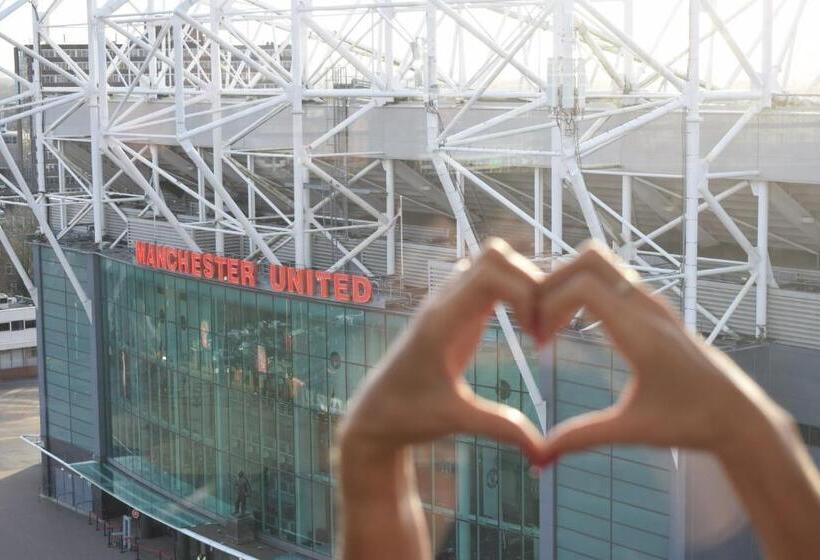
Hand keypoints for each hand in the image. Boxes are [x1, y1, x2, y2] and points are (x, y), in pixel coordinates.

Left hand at [338, 238, 547, 465]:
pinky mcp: (453, 310)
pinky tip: (524, 326)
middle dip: (531, 282)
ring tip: (536, 326)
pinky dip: (513, 291)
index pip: (490, 274)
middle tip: (543, 327)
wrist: (375, 415)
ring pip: (491, 261)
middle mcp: (443, 302)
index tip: (538, 336)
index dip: (526, 293)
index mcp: (441, 322)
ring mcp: (447, 302)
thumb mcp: (456, 421)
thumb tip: (544, 453)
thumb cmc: (408, 416)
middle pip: (495, 255)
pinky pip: (487, 278)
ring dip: (522, 283)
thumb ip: (500, 428)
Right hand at [535, 242, 789, 461]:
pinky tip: (574, 326)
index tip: (538, 340)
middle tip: (536, 319)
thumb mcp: (632, 430)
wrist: (738, 415)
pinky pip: (611, 280)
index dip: (550, 305)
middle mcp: (648, 308)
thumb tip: (541, 456)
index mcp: (641, 333)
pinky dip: (584, 290)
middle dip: (552, 281)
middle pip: (590, 259)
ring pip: (601, 264)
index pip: (584, 287)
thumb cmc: (690, 422)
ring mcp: (652, 304)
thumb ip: (583, 437)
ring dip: (568, 283)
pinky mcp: (653, 308)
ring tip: (551, 322)